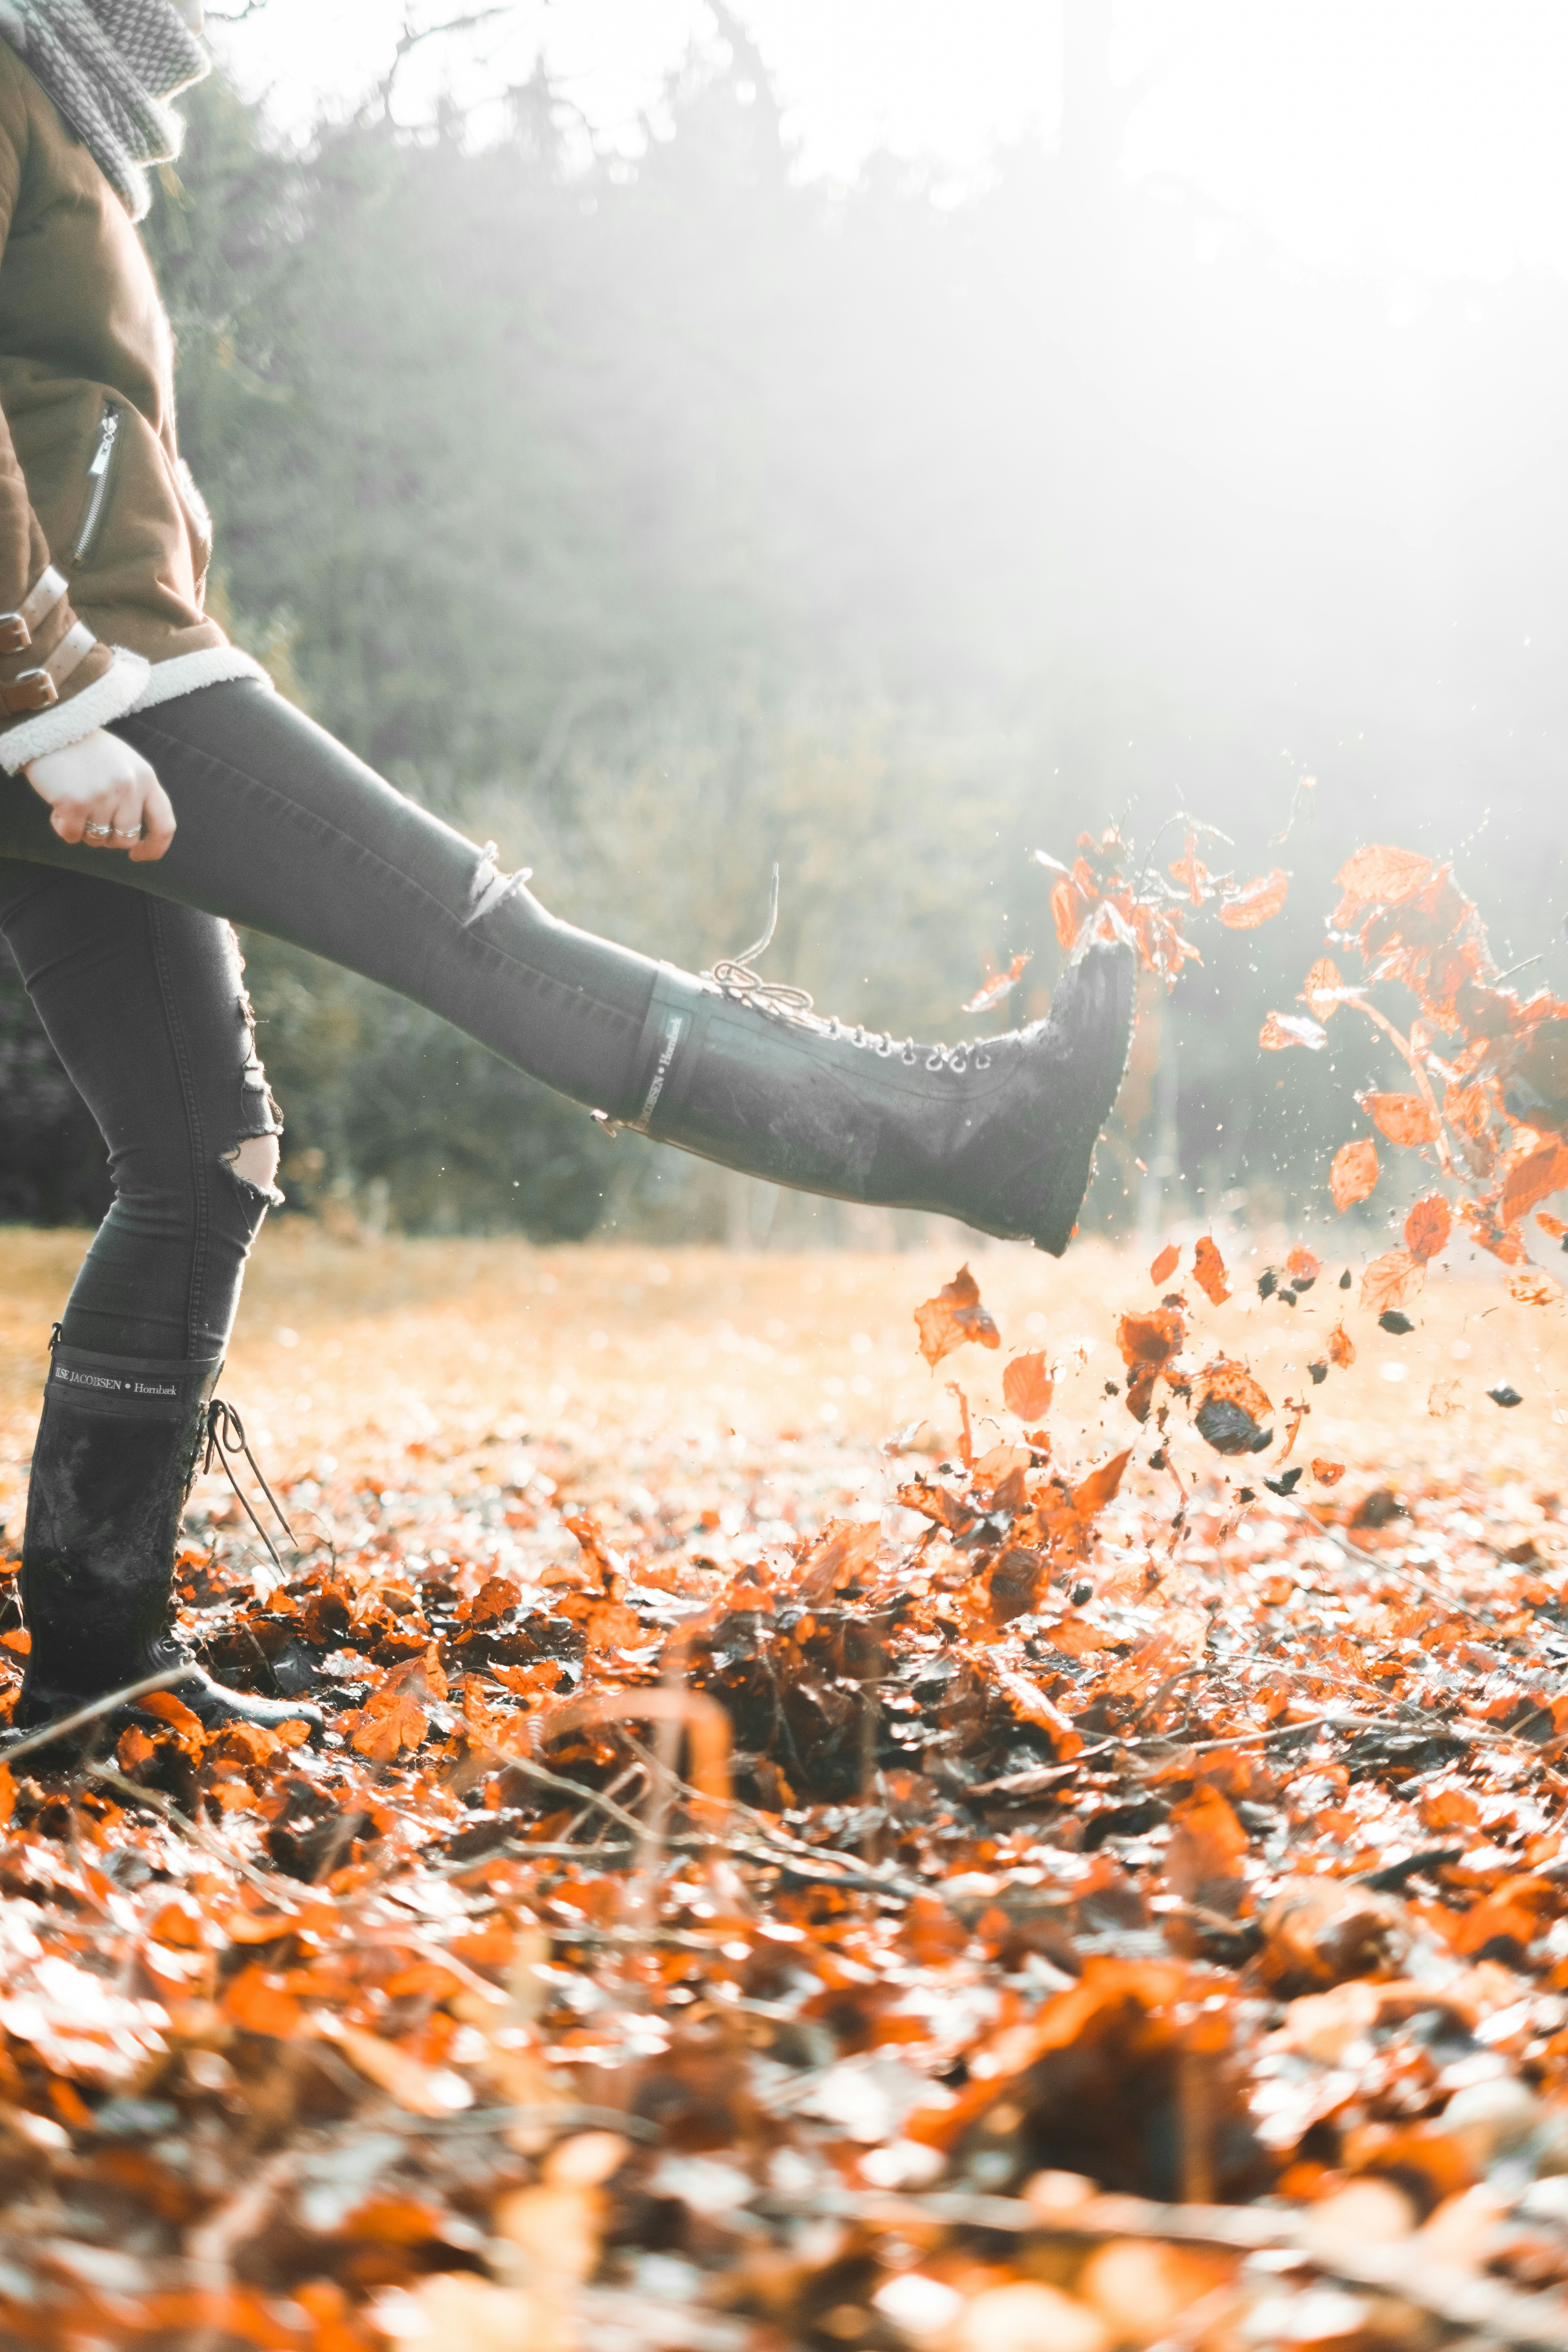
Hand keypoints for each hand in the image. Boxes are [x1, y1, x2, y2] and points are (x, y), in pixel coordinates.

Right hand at [25, 730, 175, 862]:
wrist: (50, 725)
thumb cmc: (86, 750)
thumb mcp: (125, 765)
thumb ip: (137, 795)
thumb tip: (135, 839)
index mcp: (146, 778)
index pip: (164, 826)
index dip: (154, 848)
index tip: (138, 855)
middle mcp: (129, 787)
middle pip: (126, 839)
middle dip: (108, 838)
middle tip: (91, 818)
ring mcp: (103, 794)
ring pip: (98, 840)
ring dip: (83, 830)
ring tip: (74, 803)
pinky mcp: (75, 802)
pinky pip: (72, 836)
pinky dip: (63, 827)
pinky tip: (58, 805)